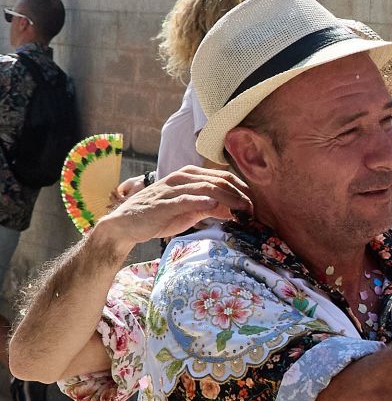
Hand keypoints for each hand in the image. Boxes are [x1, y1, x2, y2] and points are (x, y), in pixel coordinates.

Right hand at [92, 166, 249, 252]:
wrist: (127, 224)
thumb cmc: (161, 215)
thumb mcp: (190, 210)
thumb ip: (212, 208)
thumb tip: (235, 211)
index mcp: (189, 176)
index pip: (223, 177)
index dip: (242, 189)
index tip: (255, 204)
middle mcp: (181, 178)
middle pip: (219, 181)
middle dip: (240, 195)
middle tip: (254, 210)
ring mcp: (171, 189)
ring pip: (206, 188)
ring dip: (228, 199)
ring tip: (243, 210)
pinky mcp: (162, 203)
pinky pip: (184, 199)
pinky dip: (200, 201)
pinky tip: (213, 206)